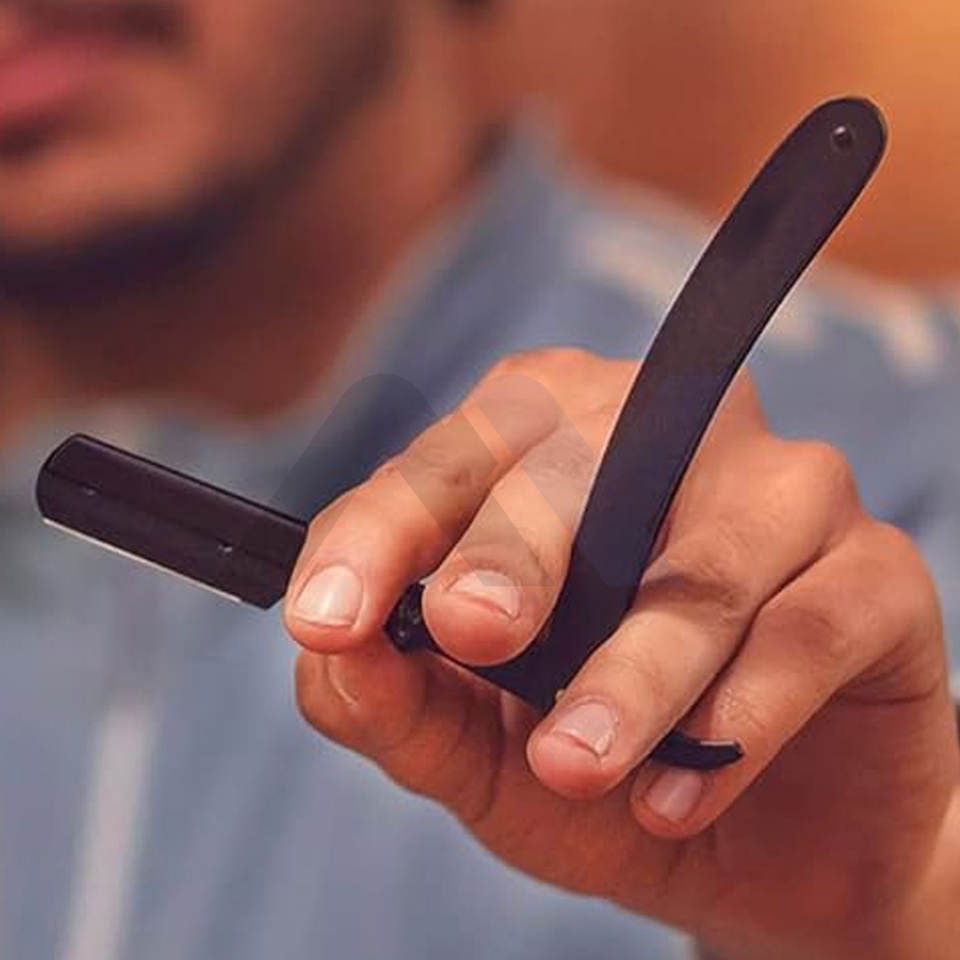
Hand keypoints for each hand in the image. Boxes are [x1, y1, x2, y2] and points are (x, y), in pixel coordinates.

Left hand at [284, 349, 959, 959]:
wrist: (764, 839)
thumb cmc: (610, 766)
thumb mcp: (480, 751)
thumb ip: (400, 702)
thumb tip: (330, 655)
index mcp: (559, 453)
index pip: (457, 456)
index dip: (387, 525)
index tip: (328, 615)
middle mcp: (674, 440)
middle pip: (585, 452)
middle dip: (515, 550)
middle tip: (472, 635)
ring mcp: (787, 496)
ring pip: (702, 560)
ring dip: (632, 667)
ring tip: (576, 770)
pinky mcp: (878, 575)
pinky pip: (810, 627)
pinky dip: (740, 715)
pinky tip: (682, 798)